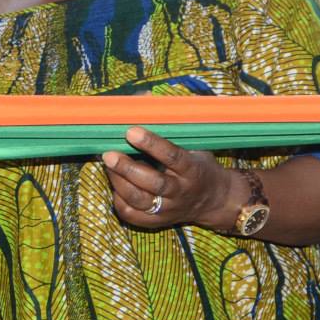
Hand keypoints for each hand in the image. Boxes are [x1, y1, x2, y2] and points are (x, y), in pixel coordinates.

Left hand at [100, 126, 241, 231]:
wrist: (213, 200)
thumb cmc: (198, 164)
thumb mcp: (194, 143)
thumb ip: (170, 124)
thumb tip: (142, 97)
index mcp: (193, 170)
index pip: (172, 156)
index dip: (151, 144)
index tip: (131, 131)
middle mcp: (181, 192)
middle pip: (153, 183)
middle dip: (128, 168)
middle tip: (108, 154)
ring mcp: (169, 210)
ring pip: (140, 200)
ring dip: (119, 182)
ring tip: (107, 164)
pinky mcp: (157, 222)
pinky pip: (132, 214)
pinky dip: (119, 199)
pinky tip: (114, 182)